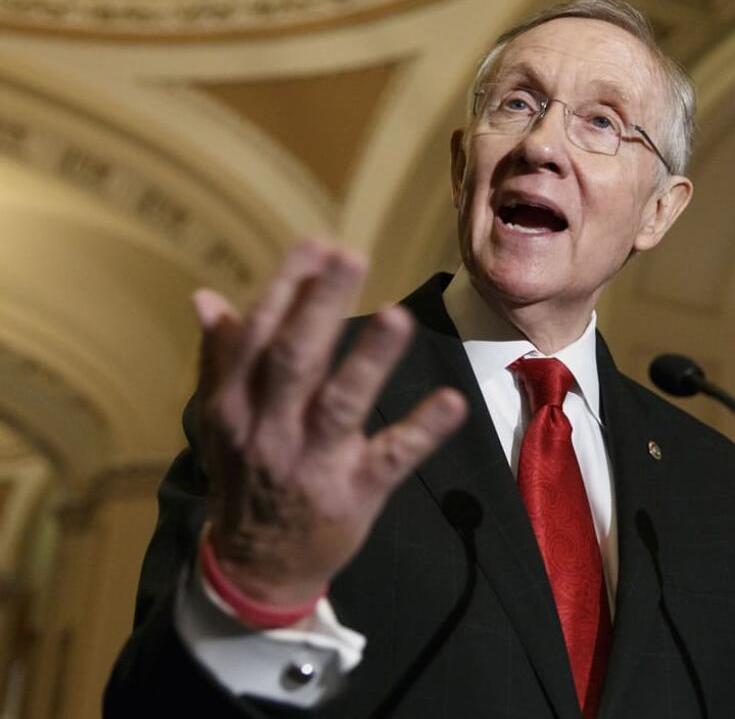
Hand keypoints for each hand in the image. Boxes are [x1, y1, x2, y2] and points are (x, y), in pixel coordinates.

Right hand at [194, 240, 466, 604]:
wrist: (256, 568)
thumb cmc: (246, 475)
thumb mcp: (223, 420)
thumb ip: (220, 357)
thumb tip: (206, 296)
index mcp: (235, 405)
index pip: (257, 334)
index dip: (287, 287)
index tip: (317, 244)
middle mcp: (269, 429)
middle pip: (294, 359)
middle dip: (320, 305)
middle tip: (352, 256)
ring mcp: (313, 463)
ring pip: (340, 404)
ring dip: (369, 359)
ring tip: (398, 317)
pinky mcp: (354, 492)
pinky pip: (390, 458)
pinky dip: (421, 430)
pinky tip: (451, 401)